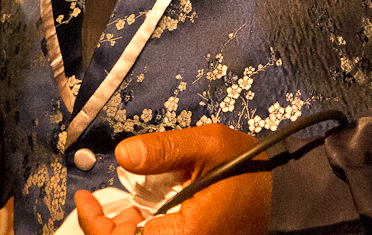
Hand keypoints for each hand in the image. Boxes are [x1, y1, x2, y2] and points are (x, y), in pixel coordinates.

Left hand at [75, 124, 270, 234]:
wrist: (286, 193)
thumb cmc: (253, 169)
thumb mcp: (209, 146)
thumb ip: (164, 150)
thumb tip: (124, 154)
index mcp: (186, 233)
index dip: (95, 224)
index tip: (85, 200)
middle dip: (107, 227)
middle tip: (98, 201)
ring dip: (124, 229)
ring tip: (126, 203)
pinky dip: (142, 229)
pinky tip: (143, 211)